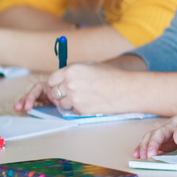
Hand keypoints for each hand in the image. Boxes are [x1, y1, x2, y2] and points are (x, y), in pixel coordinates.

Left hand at [15, 64, 137, 115]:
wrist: (125, 89)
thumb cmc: (111, 76)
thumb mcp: (90, 66)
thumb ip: (73, 71)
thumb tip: (61, 77)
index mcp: (71, 70)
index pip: (51, 80)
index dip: (55, 84)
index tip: (59, 86)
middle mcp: (70, 84)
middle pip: (53, 92)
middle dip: (59, 94)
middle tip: (68, 94)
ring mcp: (74, 97)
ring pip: (61, 103)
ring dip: (68, 102)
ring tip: (83, 97)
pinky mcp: (80, 109)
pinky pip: (71, 110)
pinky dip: (77, 108)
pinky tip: (89, 102)